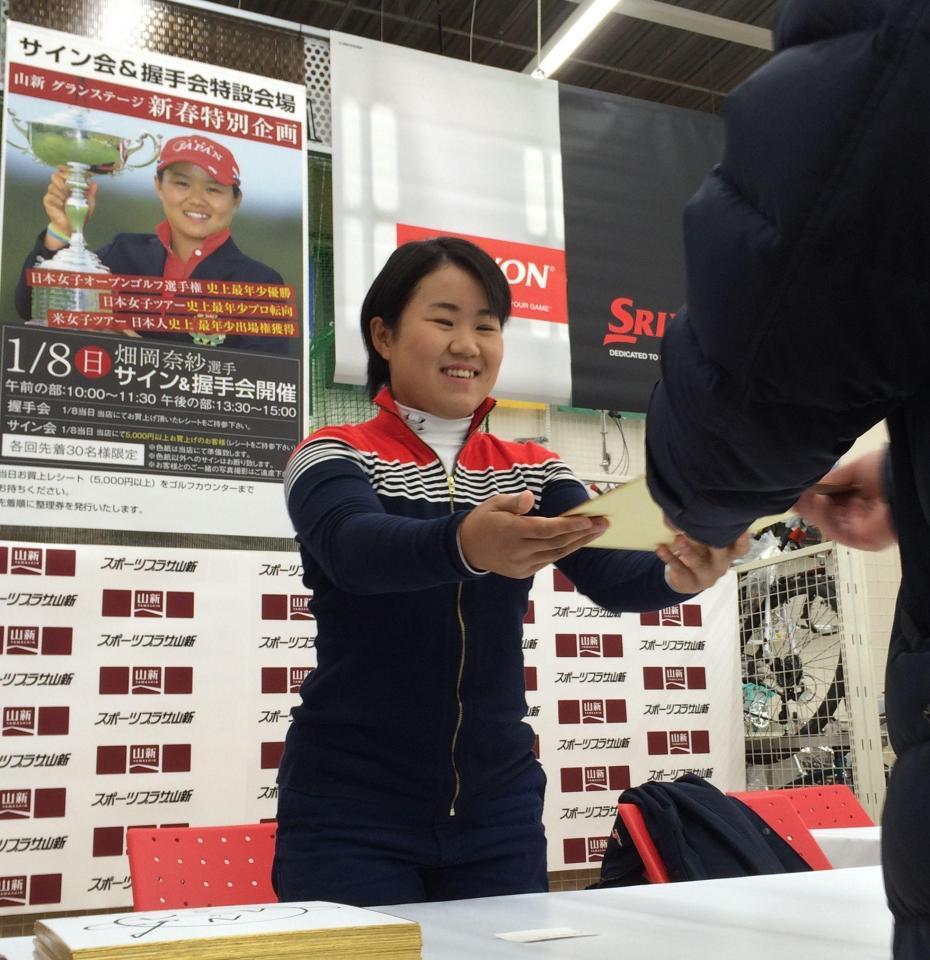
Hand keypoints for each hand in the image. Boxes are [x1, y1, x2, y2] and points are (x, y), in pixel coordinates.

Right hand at [43, 165, 97, 249]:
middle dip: (63, 181)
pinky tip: (62, 205)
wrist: (71, 227)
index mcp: (67, 185)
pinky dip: (58, 199)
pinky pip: (51, 195)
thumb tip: (94, 183)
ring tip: (67, 199)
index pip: (63, 172)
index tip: (72, 173)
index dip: (65, 170)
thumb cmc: (78, 215)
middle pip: (55, 175)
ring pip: (53, 185)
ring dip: (62, 191)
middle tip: (70, 189)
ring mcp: (52, 193)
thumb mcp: (88, 204)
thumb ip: (91, 194)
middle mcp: (58, 187)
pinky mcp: (48, 200)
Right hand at [459, 490, 608, 578]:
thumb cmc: (484, 520)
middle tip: (603, 523)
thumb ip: (514, 502)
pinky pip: (548, 561)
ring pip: (556, 554)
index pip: (546, 529)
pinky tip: (576, 541)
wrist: (466, 549)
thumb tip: (530, 497)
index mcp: (511, 530)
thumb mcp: (494, 503)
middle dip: (582, 533)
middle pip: (556, 543)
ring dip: (578, 543)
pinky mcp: (523, 572)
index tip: (589, 520)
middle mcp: (518, 550)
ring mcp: (521, 564)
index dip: (569, 526)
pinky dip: (563, 550)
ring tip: (596, 532)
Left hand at [656, 528, 748, 593]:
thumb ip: (701, 528)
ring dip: (688, 551)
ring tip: (679, 539)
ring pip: (699, 565)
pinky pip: (679, 569)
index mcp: (727, 554)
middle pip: (722, 557)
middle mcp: (720, 566)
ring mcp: (706, 577)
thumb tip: (686, 511)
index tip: (741, 530)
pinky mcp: (689, 583)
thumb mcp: (703, 540)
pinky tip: (660, 548)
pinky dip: (669, 557)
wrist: (684, 578)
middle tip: (707, 530)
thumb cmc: (698, 552)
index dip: (743, 541)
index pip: (740, 549)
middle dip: (715, 544)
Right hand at [794, 449, 895, 549]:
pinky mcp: (862, 540)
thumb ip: (833, 479)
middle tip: (793, 496)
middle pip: (827, 515)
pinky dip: (822, 517)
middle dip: (809, 505)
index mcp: (862, 499)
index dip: (814, 497)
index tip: (797, 492)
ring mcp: (861, 529)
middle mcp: (861, 515)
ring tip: (803, 496)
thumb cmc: (888, 472)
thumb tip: (812, 486)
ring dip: (813, 510)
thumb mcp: (855, 469)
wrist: (905, 483)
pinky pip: (835, 531)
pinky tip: (817, 501)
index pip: (833, 503)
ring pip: (828, 524)